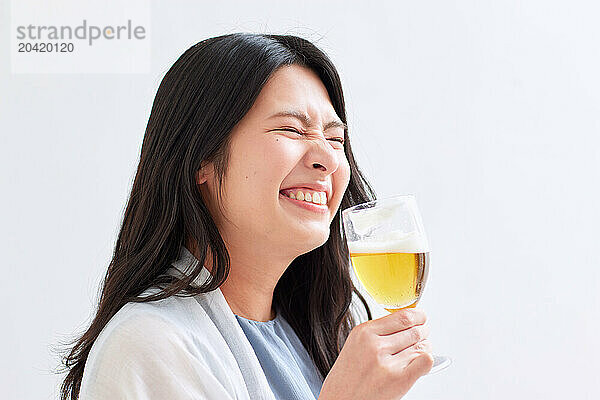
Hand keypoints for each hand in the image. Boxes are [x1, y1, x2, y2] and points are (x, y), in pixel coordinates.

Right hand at [318, 308, 433, 399]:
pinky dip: (427, 360)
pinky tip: (421, 364)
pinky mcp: (398, 380)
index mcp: (364, 333)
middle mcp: (375, 346)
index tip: (421, 317)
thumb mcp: (355, 345)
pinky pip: (425, 362)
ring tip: (418, 352)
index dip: (417, 316)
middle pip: (414, 330)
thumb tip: (405, 323)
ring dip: (425, 348)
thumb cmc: (347, 377)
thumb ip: (378, 333)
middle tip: (422, 335)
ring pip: (421, 347)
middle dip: (423, 332)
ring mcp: (387, 363)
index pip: (402, 316)